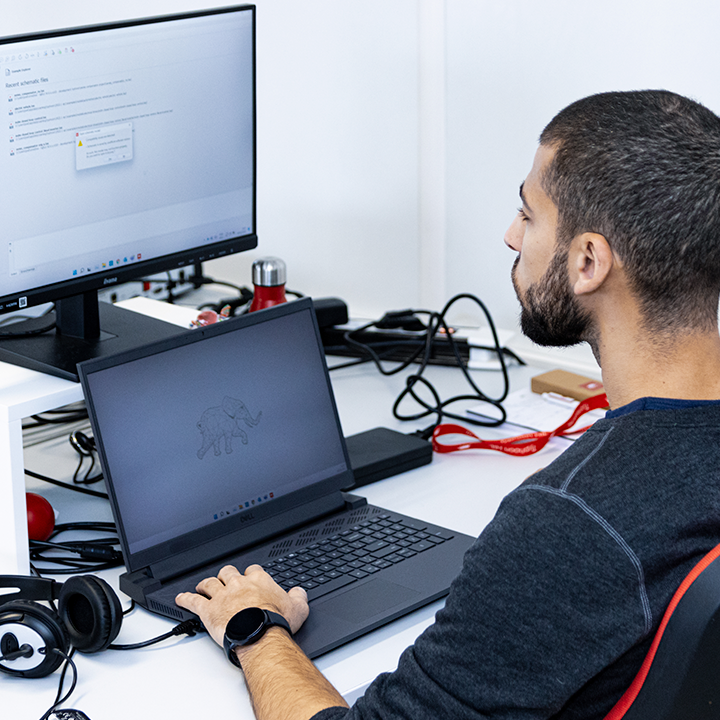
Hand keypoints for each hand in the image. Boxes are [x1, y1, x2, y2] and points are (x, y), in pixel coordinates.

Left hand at [175, 564, 308, 646]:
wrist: (259, 634)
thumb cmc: (276, 622)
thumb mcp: (298, 608)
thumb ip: (299, 597)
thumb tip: (299, 592)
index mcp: (259, 580)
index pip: (252, 570)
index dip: (249, 574)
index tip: (249, 578)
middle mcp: (238, 584)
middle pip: (228, 572)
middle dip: (225, 575)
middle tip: (224, 580)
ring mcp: (222, 596)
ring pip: (209, 583)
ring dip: (205, 584)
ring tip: (202, 586)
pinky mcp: (208, 610)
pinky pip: (193, 601)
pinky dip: (186, 599)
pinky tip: (180, 598)